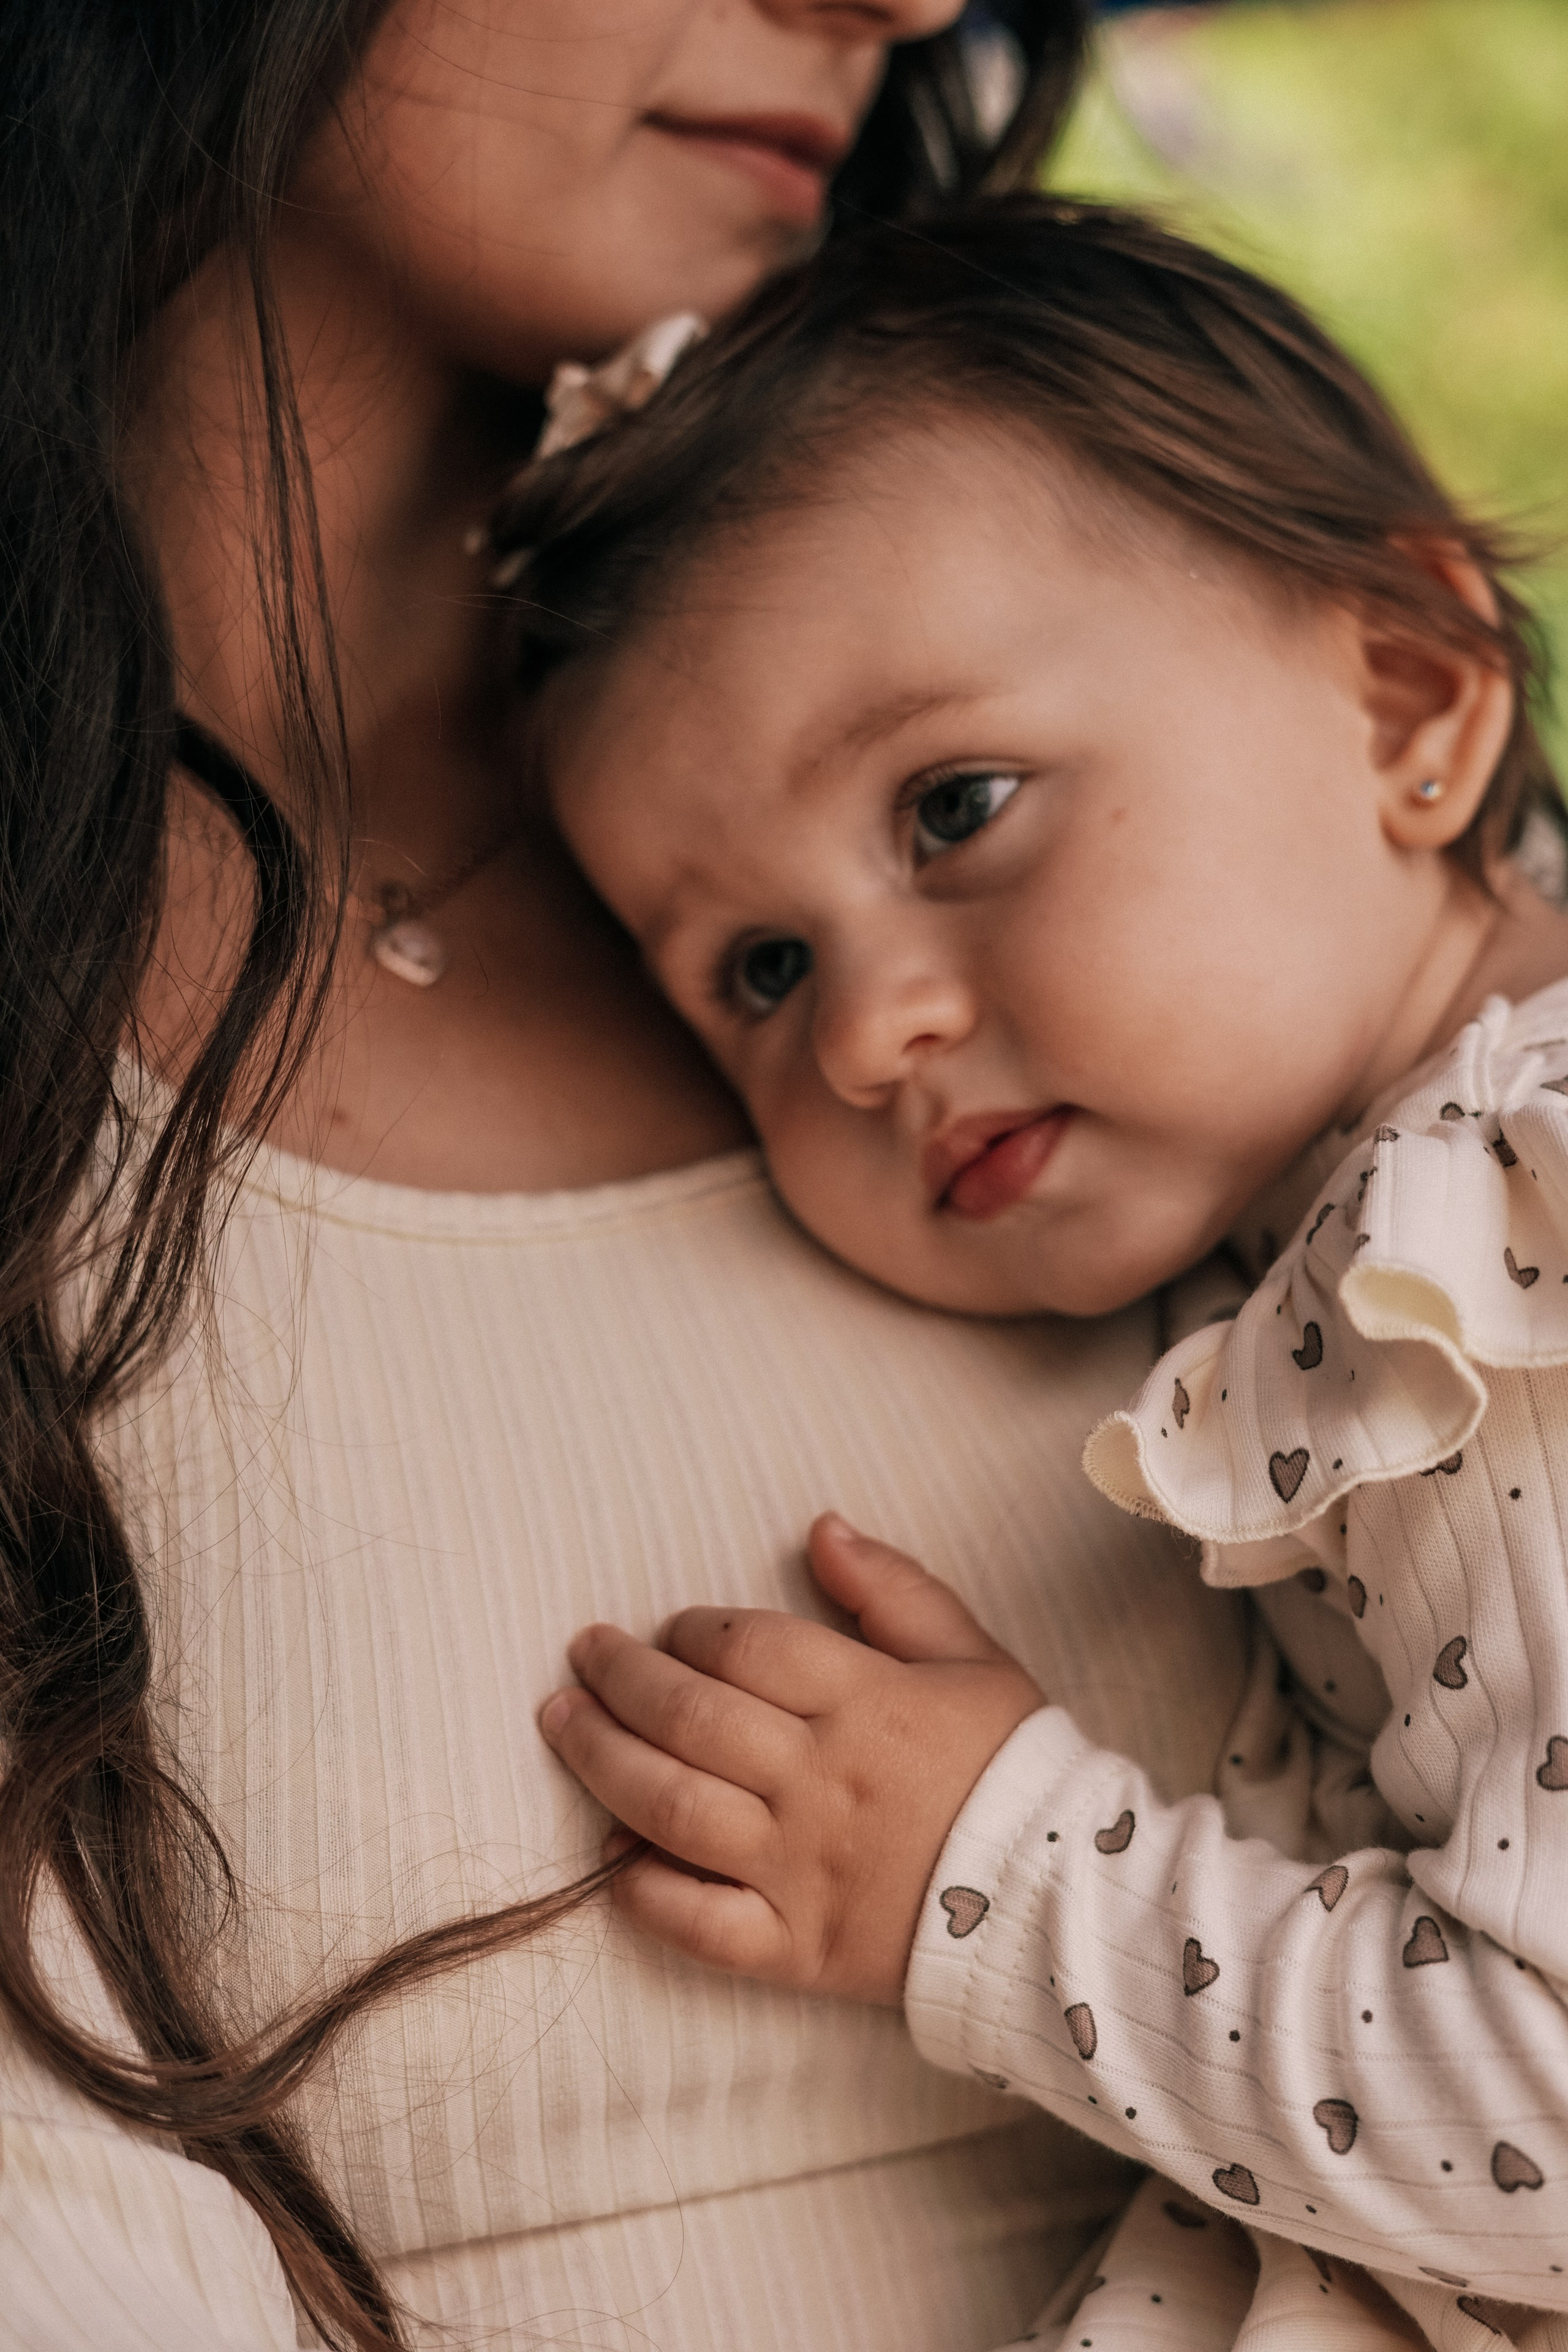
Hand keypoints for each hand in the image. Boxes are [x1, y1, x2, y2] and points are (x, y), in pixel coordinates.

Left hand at [539, 1513, 1043, 2004]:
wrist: (1060, 1903)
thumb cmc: (1014, 1768)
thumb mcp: (971, 1654)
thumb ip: (892, 1588)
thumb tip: (820, 1529)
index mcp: (863, 1702)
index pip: (745, 1647)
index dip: (692, 1629)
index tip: (669, 1628)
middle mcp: (819, 1782)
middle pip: (690, 1717)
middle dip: (619, 1677)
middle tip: (581, 1657)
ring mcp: (800, 1868)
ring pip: (672, 1809)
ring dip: (603, 1760)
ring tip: (562, 1724)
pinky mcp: (796, 1947)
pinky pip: (699, 1923)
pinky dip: (645, 1892)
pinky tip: (610, 1860)